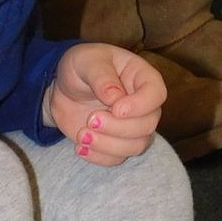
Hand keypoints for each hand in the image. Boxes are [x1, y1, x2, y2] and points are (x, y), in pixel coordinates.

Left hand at [48, 43, 166, 166]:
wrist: (64, 89)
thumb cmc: (81, 67)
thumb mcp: (86, 62)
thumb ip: (101, 77)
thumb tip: (115, 97)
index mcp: (142, 77)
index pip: (156, 94)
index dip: (140, 106)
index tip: (115, 109)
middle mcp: (143, 105)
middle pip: (147, 125)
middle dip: (118, 128)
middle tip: (90, 119)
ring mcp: (132, 126)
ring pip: (136, 146)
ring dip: (108, 145)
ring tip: (82, 135)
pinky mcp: (118, 143)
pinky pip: (118, 159)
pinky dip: (98, 156)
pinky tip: (80, 147)